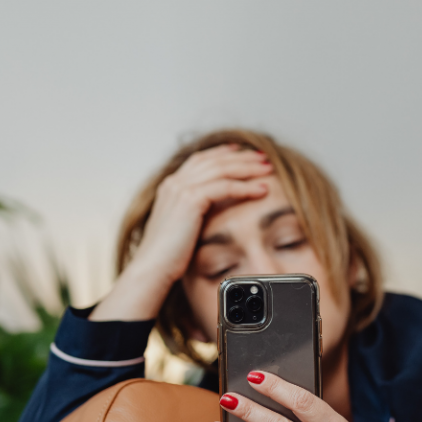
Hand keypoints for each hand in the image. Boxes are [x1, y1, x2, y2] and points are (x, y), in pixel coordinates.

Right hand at [90, 145, 271, 320]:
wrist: (152, 269)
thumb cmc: (168, 257)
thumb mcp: (182, 229)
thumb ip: (195, 214)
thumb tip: (215, 213)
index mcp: (171, 187)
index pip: (200, 160)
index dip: (223, 153)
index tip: (242, 151)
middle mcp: (174, 183)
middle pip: (214, 160)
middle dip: (241, 157)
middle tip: (264, 157)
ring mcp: (180, 189)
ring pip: (222, 169)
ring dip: (247, 167)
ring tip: (268, 169)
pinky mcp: (190, 201)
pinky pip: (225, 187)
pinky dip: (245, 186)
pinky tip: (262, 190)